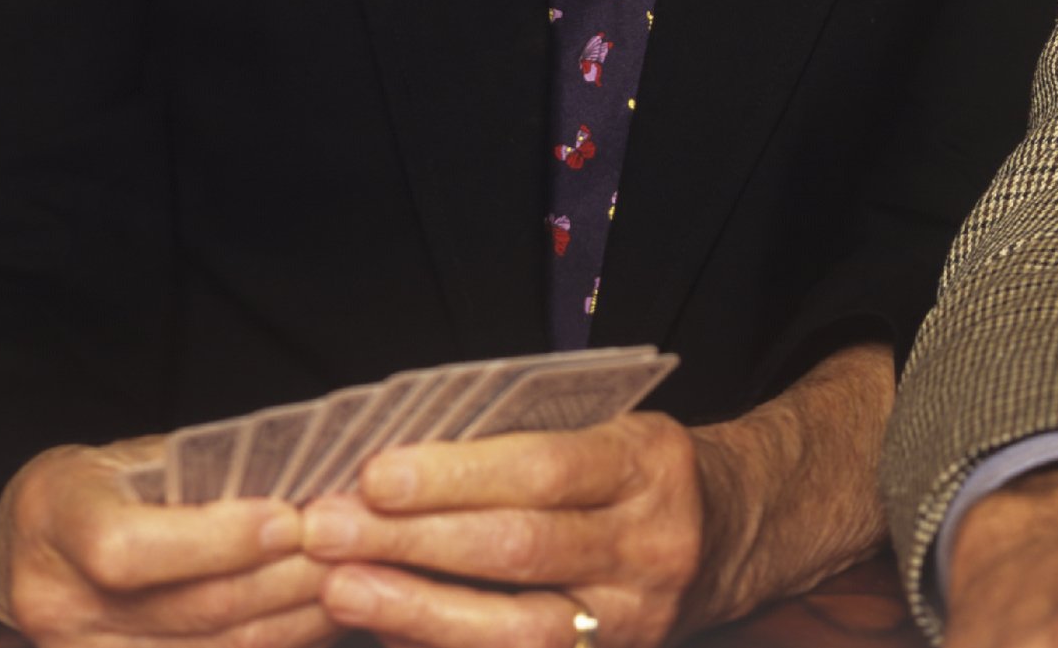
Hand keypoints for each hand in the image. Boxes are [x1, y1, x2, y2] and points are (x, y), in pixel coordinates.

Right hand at [0, 440, 332, 646]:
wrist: (25, 550)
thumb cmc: (95, 488)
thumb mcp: (130, 459)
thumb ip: (202, 475)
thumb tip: (305, 485)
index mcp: (55, 522)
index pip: (128, 550)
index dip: (218, 539)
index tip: (289, 518)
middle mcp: (58, 604)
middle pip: (191, 608)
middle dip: (287, 575)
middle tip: (356, 543)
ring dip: (298, 615)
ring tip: (357, 576)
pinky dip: (278, 642)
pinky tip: (322, 615)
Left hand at [301, 409, 708, 647]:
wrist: (731, 533)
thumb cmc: (641, 472)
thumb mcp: (606, 430)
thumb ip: (520, 447)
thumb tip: (395, 472)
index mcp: (646, 465)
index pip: (543, 471)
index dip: (455, 475)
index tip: (375, 474)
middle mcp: (647, 546)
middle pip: (521, 549)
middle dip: (413, 540)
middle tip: (326, 529)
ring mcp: (633, 619)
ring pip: (520, 628)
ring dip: (417, 609)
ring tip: (341, 589)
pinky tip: (386, 633)